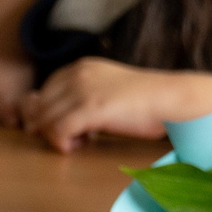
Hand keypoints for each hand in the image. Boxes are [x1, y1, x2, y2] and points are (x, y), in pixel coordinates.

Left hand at [20, 55, 181, 150]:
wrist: (173, 99)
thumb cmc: (143, 101)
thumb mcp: (105, 91)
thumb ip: (77, 98)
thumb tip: (42, 119)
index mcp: (78, 67)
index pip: (42, 93)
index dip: (52, 114)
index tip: (76, 124)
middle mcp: (75, 74)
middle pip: (38, 108)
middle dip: (50, 127)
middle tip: (78, 135)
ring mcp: (81, 90)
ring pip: (43, 121)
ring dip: (58, 137)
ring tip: (83, 139)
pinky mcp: (89, 108)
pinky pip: (55, 132)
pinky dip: (63, 144)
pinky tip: (83, 144)